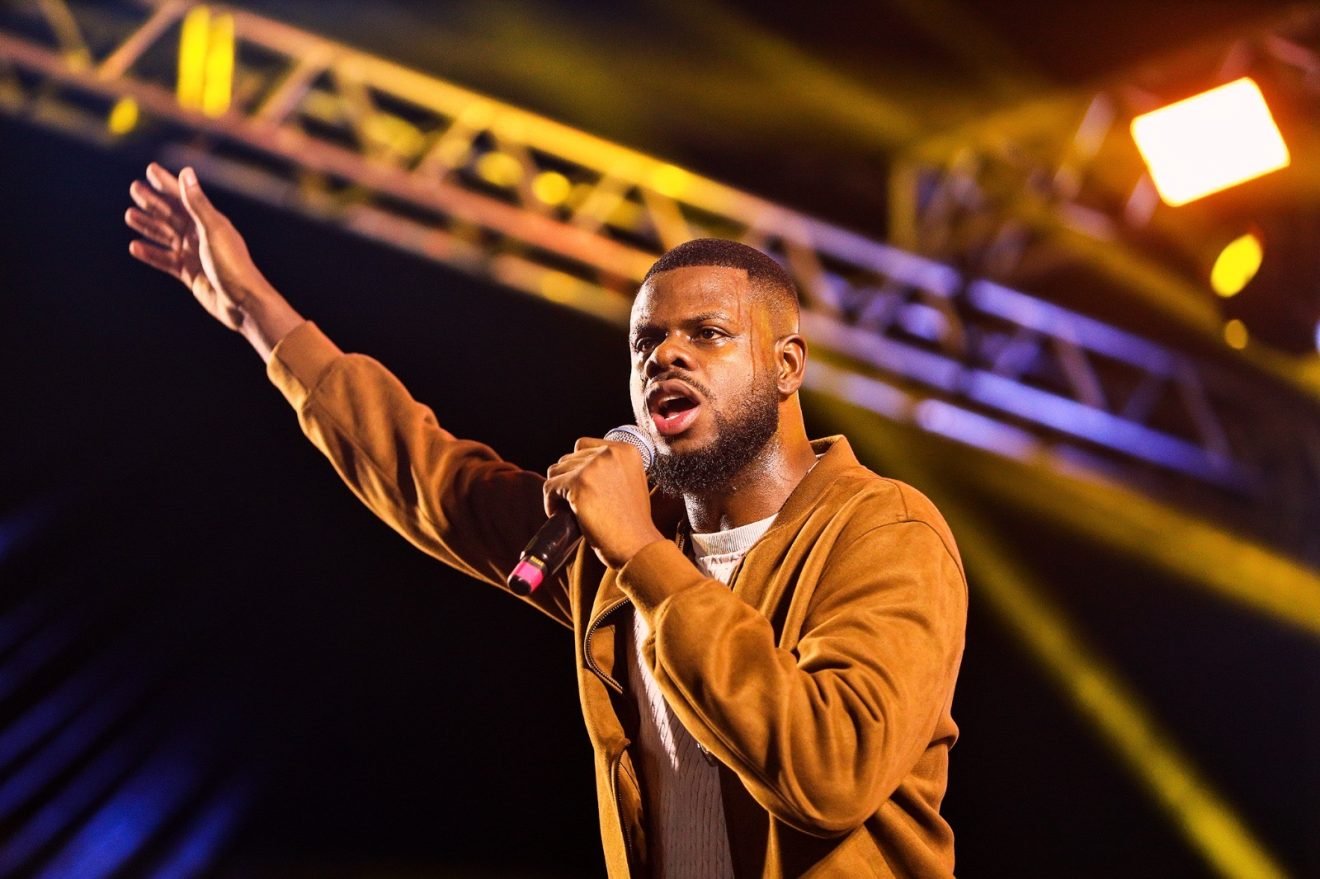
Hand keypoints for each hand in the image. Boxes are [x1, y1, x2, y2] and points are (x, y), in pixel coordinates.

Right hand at [125, 163, 301, 359]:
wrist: (242, 303)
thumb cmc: (232, 265)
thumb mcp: (213, 231)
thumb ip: (197, 204)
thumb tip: (186, 173)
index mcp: (210, 223)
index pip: (183, 198)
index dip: (167, 183)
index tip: (150, 169)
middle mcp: (201, 237)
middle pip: (172, 215)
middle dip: (153, 202)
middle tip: (134, 188)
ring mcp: (195, 256)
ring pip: (166, 237)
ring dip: (148, 226)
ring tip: (129, 215)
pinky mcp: (190, 274)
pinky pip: (166, 261)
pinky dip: (151, 254)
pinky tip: (135, 247)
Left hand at [544, 438, 664, 569]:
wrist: (637, 544)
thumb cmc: (633, 522)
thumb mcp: (631, 482)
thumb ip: (611, 469)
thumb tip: (580, 467)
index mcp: (625, 450)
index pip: (584, 445)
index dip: (578, 466)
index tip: (580, 485)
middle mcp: (610, 453)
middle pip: (568, 458)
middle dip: (567, 480)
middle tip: (572, 502)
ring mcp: (593, 467)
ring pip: (556, 471)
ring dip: (558, 490)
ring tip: (566, 508)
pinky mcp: (578, 483)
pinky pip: (550, 487)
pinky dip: (550, 502)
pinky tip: (560, 514)